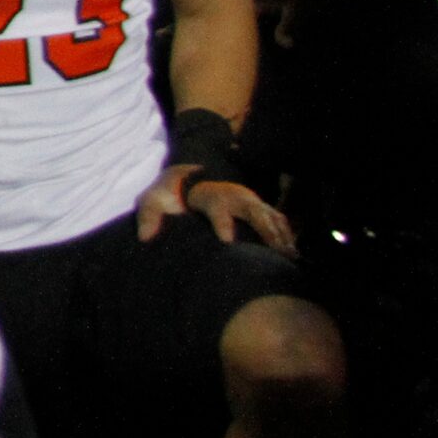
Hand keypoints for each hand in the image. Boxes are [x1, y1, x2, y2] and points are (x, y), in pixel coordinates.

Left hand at [136, 168, 294, 254]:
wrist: (182, 180)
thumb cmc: (167, 195)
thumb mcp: (152, 200)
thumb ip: (148, 216)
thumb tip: (144, 238)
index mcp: (209, 195)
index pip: (217, 209)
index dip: (222, 223)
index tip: (226, 242)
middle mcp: (233, 196)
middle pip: (253, 211)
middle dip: (264, 230)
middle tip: (274, 252)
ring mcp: (248, 200)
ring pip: (270, 216)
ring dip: (280, 235)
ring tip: (290, 257)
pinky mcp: (256, 207)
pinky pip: (277, 219)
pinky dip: (286, 234)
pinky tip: (293, 254)